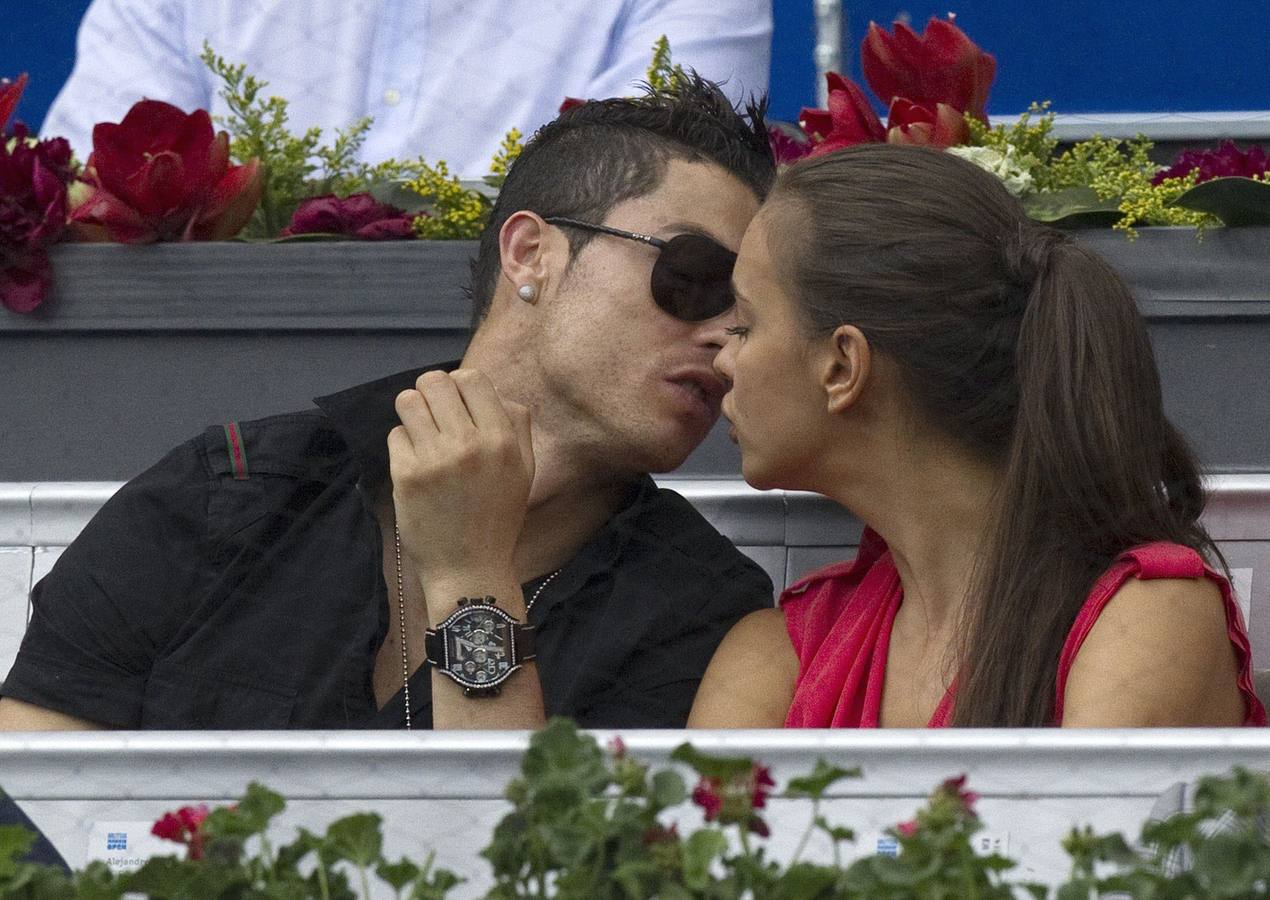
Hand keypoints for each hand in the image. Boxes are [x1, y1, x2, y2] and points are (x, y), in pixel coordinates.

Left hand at [388, 369, 533, 606]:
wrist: (469, 567)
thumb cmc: (498, 517)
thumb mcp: (525, 469)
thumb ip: (517, 425)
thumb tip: (493, 392)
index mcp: (502, 439)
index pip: (471, 378)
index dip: (458, 386)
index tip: (456, 406)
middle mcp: (469, 444)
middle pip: (433, 382)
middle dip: (430, 393)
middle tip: (434, 417)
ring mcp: (435, 459)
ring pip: (407, 401)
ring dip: (412, 414)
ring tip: (421, 435)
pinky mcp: (406, 476)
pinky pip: (394, 435)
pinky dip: (402, 445)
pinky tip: (415, 465)